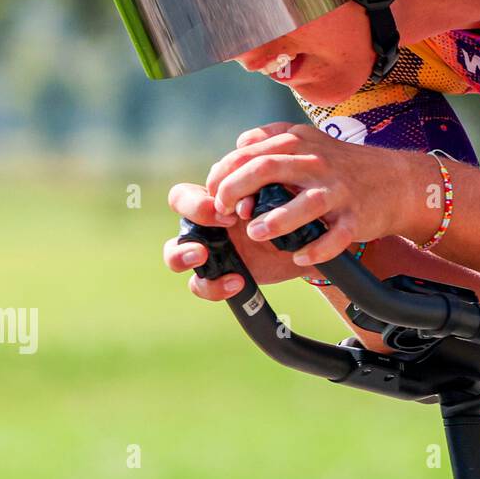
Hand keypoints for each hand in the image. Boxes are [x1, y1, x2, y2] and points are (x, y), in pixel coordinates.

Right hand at [163, 182, 305, 299]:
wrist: (306, 244)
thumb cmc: (289, 214)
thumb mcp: (279, 199)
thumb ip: (263, 192)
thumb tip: (246, 201)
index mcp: (215, 199)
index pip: (185, 195)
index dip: (201, 202)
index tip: (232, 212)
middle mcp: (205, 222)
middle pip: (177, 213)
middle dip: (194, 213)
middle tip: (223, 224)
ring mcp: (207, 250)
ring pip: (173, 254)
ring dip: (180, 255)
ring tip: (202, 256)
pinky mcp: (217, 276)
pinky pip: (200, 284)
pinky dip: (214, 286)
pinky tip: (237, 282)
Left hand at [205, 122, 425, 266]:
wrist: (397, 181)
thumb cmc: (343, 165)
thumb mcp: (309, 139)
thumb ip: (272, 138)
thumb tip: (238, 145)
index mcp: (299, 142)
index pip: (249, 153)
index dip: (223, 175)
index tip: (214, 195)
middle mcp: (317, 163)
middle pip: (266, 169)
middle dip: (235, 191)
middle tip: (224, 214)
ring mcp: (338, 191)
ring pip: (303, 204)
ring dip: (274, 220)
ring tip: (256, 233)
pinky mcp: (355, 218)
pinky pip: (333, 238)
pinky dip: (315, 250)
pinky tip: (299, 256)